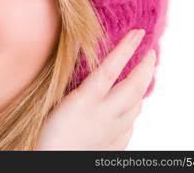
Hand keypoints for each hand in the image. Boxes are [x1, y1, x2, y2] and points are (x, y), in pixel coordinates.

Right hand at [36, 29, 155, 149]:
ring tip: (142, 78)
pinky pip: (129, 128)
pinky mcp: (110, 147)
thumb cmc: (42, 137)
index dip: (125, 49)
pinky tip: (129, 112)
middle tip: (152, 52)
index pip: (110, 69)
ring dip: (142, 89)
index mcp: (84, 102)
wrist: (50, 166)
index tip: (138, 33)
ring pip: (136, 108)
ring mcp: (110, 133)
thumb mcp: (48, 103)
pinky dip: (133, 114)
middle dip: (146, 68)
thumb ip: (65, 83)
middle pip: (134, 89)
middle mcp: (102, 116)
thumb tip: (76, 60)